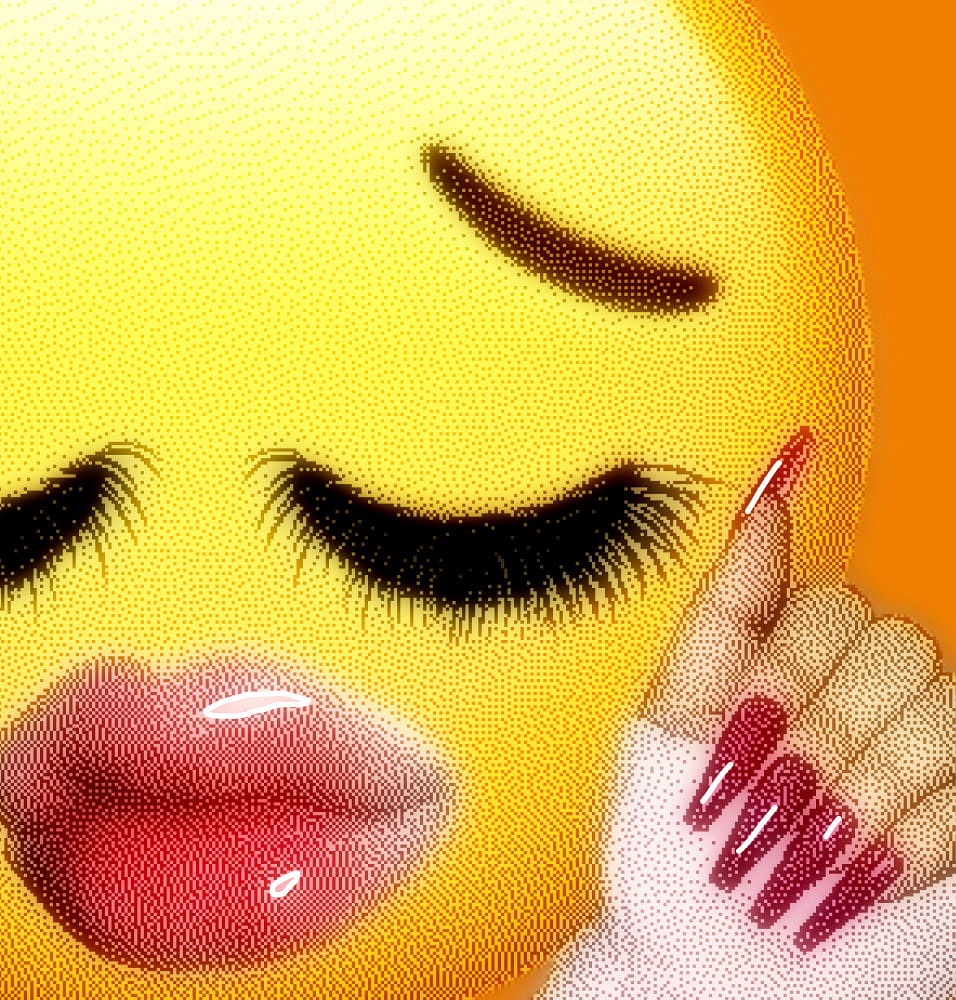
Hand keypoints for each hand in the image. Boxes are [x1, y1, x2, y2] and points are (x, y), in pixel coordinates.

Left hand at [542, 434, 955, 998]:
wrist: (708, 944)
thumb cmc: (679, 835)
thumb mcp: (675, 712)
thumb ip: (727, 604)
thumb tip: (765, 493)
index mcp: (796, 652)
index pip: (829, 603)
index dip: (783, 668)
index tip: (741, 724)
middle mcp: (870, 687)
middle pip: (892, 648)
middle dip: (819, 731)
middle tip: (771, 791)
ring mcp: (925, 746)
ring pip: (939, 715)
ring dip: (861, 789)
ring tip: (808, 838)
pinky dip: (909, 839)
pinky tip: (860, 867)